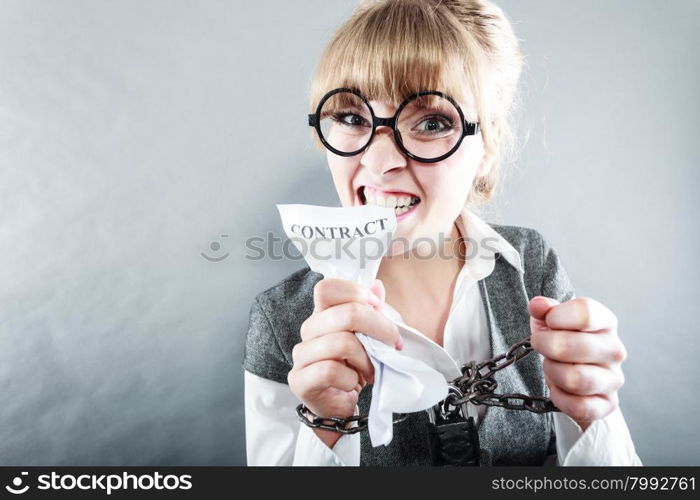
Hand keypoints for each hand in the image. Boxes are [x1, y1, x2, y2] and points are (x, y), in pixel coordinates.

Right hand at [287, 277, 400, 444]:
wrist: (339, 405)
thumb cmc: (353, 368)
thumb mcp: (368, 338)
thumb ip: (371, 311)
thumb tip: (376, 285)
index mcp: (322, 315)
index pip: (327, 288)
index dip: (355, 292)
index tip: (377, 306)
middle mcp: (308, 330)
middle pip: (345, 313)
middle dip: (378, 327)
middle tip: (393, 344)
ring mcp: (302, 355)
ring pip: (341, 343)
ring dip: (366, 359)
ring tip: (371, 370)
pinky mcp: (300, 380)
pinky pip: (330, 371)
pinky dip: (350, 379)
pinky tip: (353, 383)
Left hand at [528, 296, 626, 431]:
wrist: (578, 375)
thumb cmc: (565, 341)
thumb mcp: (552, 321)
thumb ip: (545, 309)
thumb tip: (537, 305)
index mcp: (604, 322)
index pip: (585, 312)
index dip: (557, 316)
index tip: (548, 321)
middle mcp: (614, 350)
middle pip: (576, 346)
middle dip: (546, 345)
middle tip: (538, 344)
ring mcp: (613, 379)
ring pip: (576, 379)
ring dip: (552, 371)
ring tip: (549, 365)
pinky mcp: (607, 405)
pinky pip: (578, 406)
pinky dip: (559, 397)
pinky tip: (557, 388)